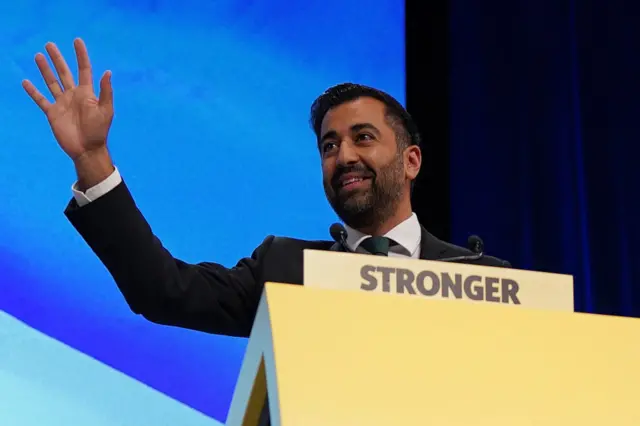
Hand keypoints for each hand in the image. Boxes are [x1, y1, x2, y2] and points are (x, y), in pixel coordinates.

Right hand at [22, 38, 113, 161]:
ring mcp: (62, 103)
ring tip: (38, 56)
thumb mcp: (106, 110)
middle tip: (50, 44)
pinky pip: (41, 99)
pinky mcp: (52, 113)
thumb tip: (108, 72)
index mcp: (87, 93)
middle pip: (64, 72)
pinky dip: (33, 91)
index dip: (81, 55)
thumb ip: (106, 91)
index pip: (84, 69)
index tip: (77, 41)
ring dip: (45, 69)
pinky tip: (26, 81)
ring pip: (51, 82)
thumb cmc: (99, 131)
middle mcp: (73, 95)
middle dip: (57, 58)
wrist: (87, 149)